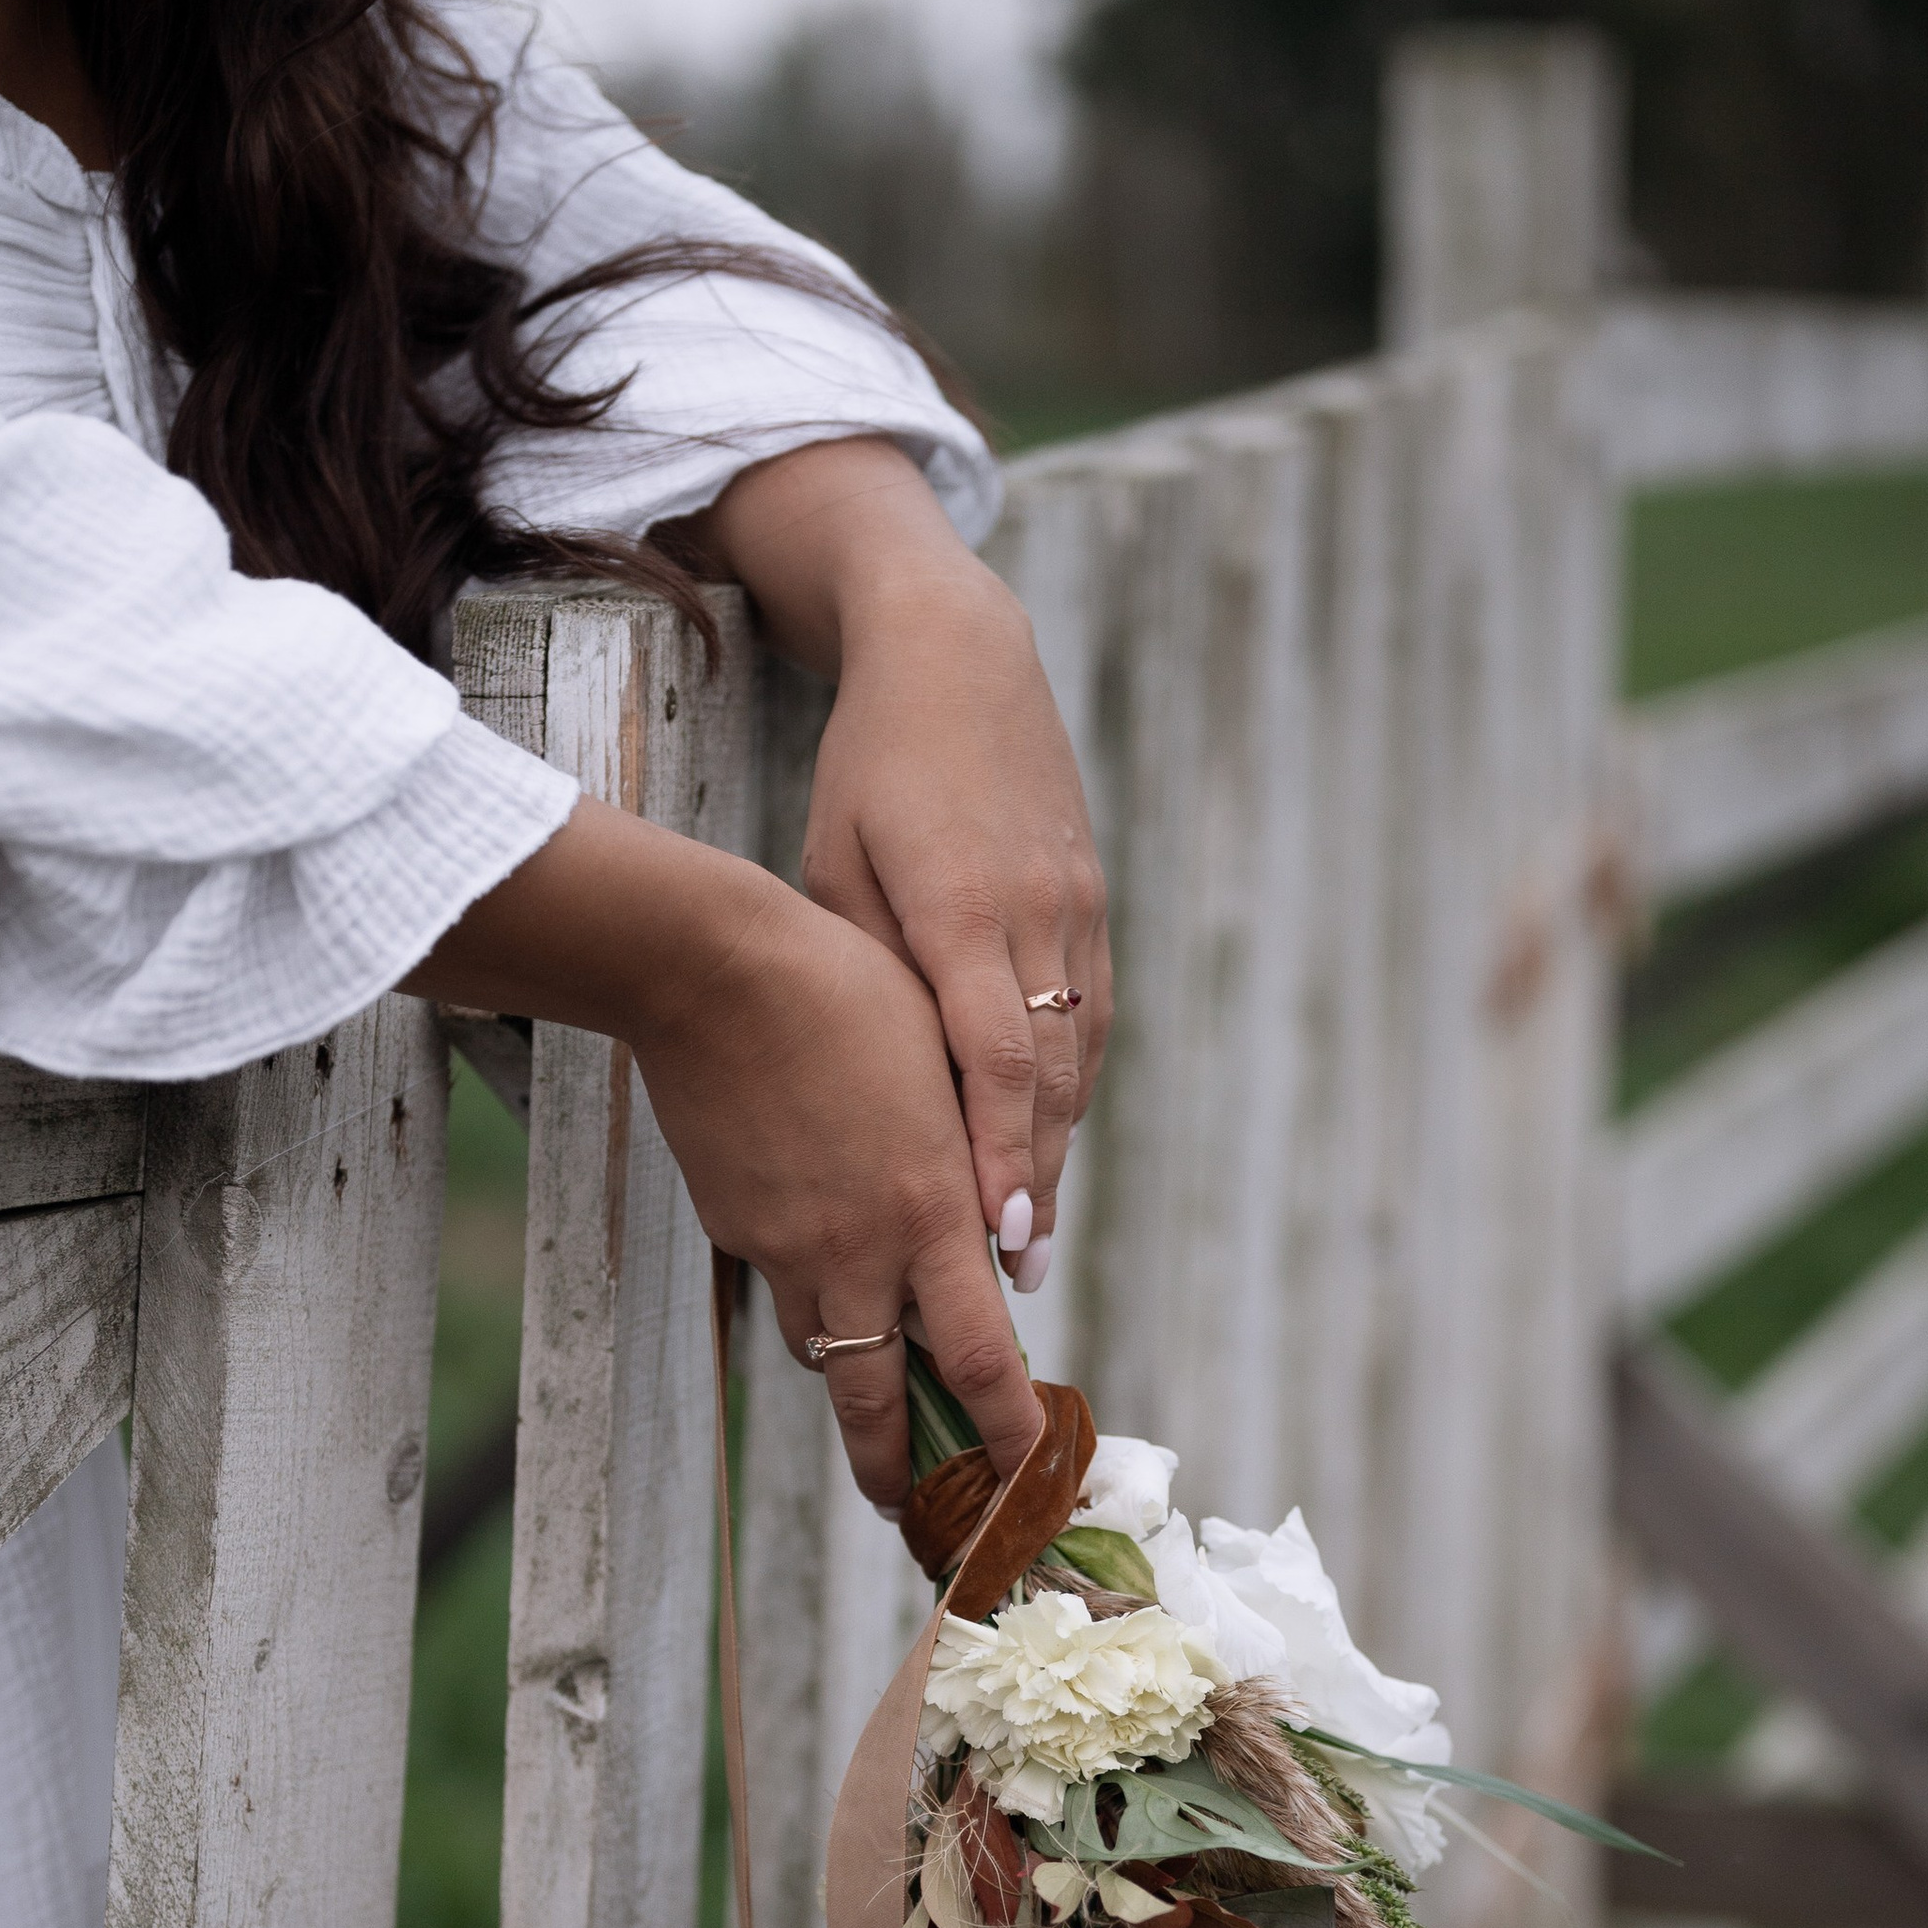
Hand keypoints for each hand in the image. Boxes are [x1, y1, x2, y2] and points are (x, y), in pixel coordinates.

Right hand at [418, 800, 1038, 1506]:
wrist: (711, 972)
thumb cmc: (849, 995)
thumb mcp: (943, 1078)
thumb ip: (969, 1169)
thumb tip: (989, 1240)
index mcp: (930, 1215)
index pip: (983, 1362)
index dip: (1008, 1438)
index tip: (1028, 1485)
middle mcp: (859, 1253)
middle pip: (878, 1404)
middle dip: (899, 1474)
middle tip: (913, 1513)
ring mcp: (786, 1248)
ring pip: (822, 1351)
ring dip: (852, 1378)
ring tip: (870, 1390)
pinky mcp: (733, 1227)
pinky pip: (779, 1285)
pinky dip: (806, 1294)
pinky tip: (812, 1250)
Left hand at [691, 440, 1111, 1289]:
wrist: (959, 654)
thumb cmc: (869, 765)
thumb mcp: (835, 863)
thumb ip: (865, 973)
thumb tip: (880, 1092)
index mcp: (962, 904)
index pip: (993, 1056)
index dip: (999, 1151)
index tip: (996, 1234)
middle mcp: (1036, 914)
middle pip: (1046, 1075)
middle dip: (1034, 1178)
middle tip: (1018, 1273)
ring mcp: (1076, 908)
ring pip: (1076, 1054)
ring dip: (1055, 1144)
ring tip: (1030, 1234)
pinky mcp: (1092, 901)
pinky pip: (1087, 1016)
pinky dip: (1067, 1085)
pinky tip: (1044, 1140)